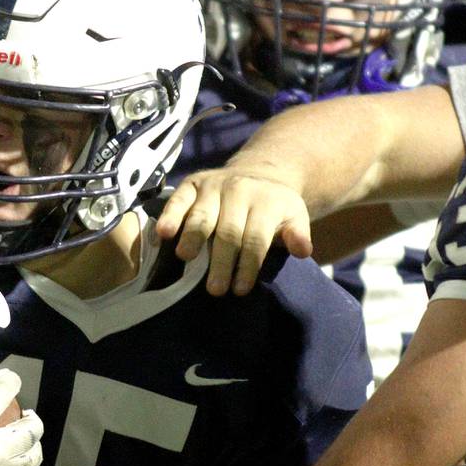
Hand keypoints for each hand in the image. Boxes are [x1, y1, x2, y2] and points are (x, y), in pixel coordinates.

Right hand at [154, 168, 311, 296]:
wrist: (258, 174)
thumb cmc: (274, 209)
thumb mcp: (294, 217)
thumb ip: (297, 234)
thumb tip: (302, 250)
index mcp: (266, 201)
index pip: (256, 237)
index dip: (248, 264)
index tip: (240, 290)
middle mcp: (239, 190)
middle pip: (228, 231)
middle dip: (221, 262)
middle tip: (215, 289)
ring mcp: (213, 185)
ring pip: (201, 215)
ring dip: (192, 238)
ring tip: (186, 259)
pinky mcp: (192, 183)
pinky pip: (178, 199)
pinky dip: (169, 215)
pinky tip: (163, 234)